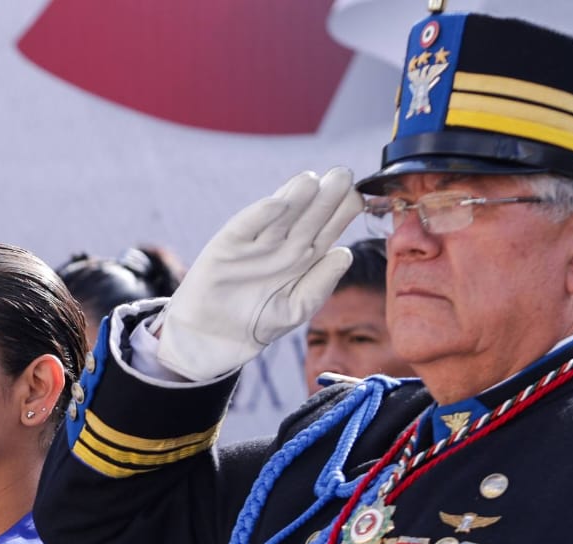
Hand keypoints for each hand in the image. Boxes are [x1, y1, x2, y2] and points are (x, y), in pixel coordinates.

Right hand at [156, 168, 362, 380]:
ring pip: (281, 214)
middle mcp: (284, 243)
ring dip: (296, 196)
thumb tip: (344, 253)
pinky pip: (246, 226)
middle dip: (326, 195)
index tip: (357, 197)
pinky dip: (260, 214)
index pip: (330, 226)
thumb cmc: (258, 322)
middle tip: (342, 175)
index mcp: (306, 256)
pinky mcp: (228, 245)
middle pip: (309, 214)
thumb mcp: (297, 308)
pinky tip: (278, 203)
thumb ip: (320, 283)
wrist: (215, 338)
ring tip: (313, 181)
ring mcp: (256, 242)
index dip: (343, 210)